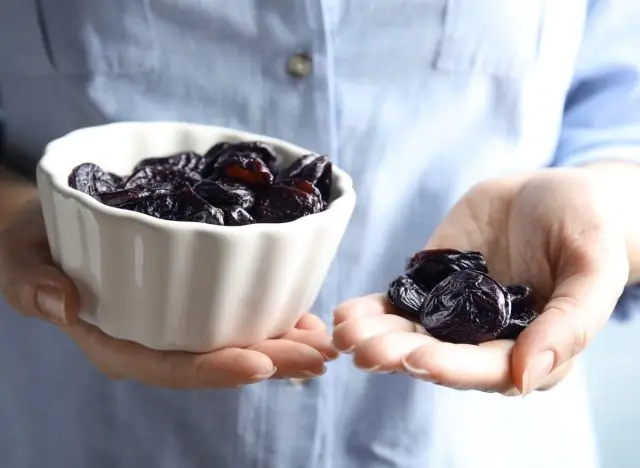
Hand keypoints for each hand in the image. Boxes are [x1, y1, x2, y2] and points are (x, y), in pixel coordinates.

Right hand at [0, 201, 336, 388]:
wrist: (49, 228)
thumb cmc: (33, 246)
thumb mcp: (19, 260)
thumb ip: (31, 282)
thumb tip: (62, 299)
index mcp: (117, 341)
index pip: (170, 366)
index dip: (216, 368)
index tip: (262, 362)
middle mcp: (154, 337)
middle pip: (216, 358)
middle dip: (271, 359)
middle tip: (320, 354)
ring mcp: (175, 319)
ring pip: (233, 338)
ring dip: (282, 340)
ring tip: (323, 337)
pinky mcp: (190, 295)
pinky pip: (233, 311)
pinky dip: (270, 312)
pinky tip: (302, 311)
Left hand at [333, 169, 627, 394]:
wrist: (554, 193)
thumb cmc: (588, 229)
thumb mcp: (594, 270)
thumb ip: (570, 323)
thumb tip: (527, 377)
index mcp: (530, 348)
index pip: (487, 369)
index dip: (452, 367)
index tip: (417, 359)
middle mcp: (486, 339)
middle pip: (439, 356)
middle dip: (399, 354)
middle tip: (364, 350)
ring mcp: (455, 312)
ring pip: (411, 334)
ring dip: (376, 337)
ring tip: (344, 332)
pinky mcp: (433, 284)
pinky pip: (399, 302)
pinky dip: (373, 309)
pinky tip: (347, 313)